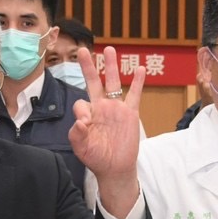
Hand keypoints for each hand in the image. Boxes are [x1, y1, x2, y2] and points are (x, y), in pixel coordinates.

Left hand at [70, 46, 145, 216]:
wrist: (115, 169)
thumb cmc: (95, 158)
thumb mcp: (80, 147)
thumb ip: (77, 133)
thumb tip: (82, 120)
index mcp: (87, 114)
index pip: (81, 103)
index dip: (81, 111)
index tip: (85, 123)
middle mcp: (101, 107)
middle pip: (93, 82)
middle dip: (88, 66)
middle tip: (82, 50)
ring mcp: (116, 108)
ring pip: (113, 82)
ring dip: (111, 66)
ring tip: (109, 49)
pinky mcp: (130, 113)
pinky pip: (135, 95)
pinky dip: (138, 82)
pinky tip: (141, 69)